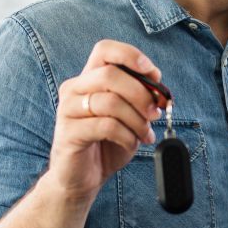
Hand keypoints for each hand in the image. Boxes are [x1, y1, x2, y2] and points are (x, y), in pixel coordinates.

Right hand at [47, 40, 161, 202]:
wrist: (82, 177)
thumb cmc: (106, 143)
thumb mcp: (129, 117)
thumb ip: (140, 99)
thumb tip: (159, 90)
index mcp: (89, 79)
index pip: (105, 49)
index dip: (131, 55)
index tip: (153, 73)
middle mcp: (74, 89)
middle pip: (110, 74)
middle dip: (141, 93)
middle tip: (154, 112)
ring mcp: (68, 110)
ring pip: (110, 101)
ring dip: (136, 119)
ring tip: (144, 133)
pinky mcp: (69, 133)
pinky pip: (106, 126)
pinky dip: (127, 135)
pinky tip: (131, 143)